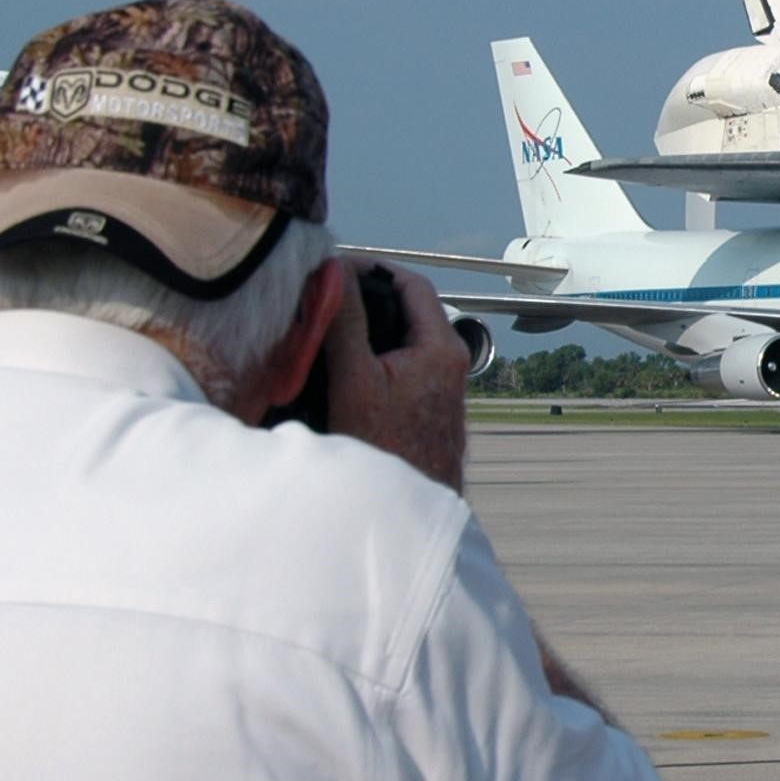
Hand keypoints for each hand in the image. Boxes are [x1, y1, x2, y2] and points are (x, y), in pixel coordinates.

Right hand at [324, 259, 470, 491]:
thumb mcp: (354, 379)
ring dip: (368, 331)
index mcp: (441, 348)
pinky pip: (402, 369)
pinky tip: (343, 370)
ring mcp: (442, 389)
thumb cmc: (386, 452)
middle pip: (407, 312)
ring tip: (329, 329)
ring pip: (403, 342)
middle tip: (329, 296)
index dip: (374, 269)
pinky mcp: (429, 410)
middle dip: (367, 300)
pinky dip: (374, 360)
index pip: (412, 284)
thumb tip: (335, 273)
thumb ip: (346, 321)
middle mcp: (451, 365)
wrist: (404, 513)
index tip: (339, 267)